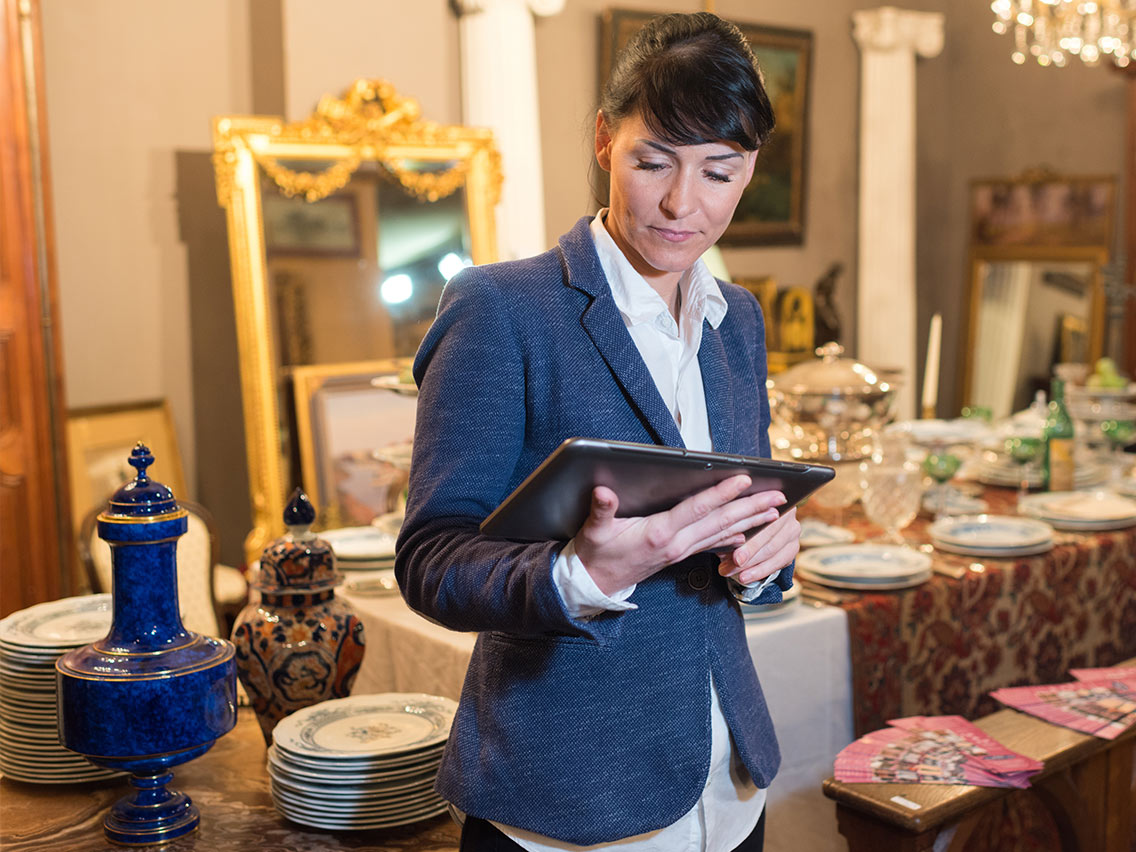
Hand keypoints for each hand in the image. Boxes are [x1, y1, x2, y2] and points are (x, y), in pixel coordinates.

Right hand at [574, 475, 786, 595]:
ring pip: (722, 534)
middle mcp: (676, 544)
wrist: (595, 584)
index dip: (720, 493)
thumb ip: (601, 510)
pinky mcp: (680, 556)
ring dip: (750, 522)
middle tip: (778, 497)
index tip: (743, 479)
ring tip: (774, 512)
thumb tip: (602, 492)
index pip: (696, 510)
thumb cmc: (595, 553)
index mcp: (659, 534)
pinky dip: (733, 538)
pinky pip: (712, 545)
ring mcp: (680, 552)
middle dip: (751, 508)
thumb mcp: (593, 530)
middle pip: (720, 522)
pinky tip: (747, 535)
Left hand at [716, 507, 800, 585]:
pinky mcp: (792, 546)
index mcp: (772, 499)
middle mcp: (787, 513)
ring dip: (752, 566)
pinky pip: (780, 562)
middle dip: (749, 557)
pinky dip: (761, 571)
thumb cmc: (738, 516)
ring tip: (734, 574)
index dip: (750, 542)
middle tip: (730, 568)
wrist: (755, 521)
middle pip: (770, 539)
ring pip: (774, 552)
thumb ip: (731, 525)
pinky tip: (747, 577)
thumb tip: (719, 544)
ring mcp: (792, 530)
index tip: (735, 557)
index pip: (764, 523)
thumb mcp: (732, 516)